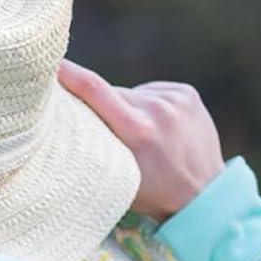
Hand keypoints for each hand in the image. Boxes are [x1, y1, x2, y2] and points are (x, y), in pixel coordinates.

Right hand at [58, 59, 223, 222]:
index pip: (97, 91)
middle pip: (112, 94)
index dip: (72, 77)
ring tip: (140, 137)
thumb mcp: (120, 180)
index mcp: (138, 131)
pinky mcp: (186, 93)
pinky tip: (156, 128)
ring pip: (132, 94)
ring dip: (127, 109)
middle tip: (106, 133)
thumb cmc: (156, 195)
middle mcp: (157, 109)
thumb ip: (98, 151)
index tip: (55, 66)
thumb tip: (72, 123)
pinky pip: (152, 92)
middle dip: (103, 108)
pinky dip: (147, 107)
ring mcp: (175, 98)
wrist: (205, 193)